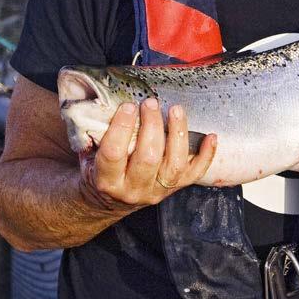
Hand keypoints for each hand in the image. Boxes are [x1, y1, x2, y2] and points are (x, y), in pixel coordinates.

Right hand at [78, 98, 216, 210]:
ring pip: (173, 165)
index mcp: (107, 180)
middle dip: (152, 126)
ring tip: (176, 109)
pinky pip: (195, 174)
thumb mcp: (87, 153)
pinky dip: (206, 155)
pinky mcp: (174, 189)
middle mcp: (134, 189)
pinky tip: (210, 136)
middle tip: (150, 103)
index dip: (121, 127)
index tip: (127, 105)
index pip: (114, 153)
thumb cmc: (98, 168)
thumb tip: (97, 99)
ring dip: (177, 134)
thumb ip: (92, 131)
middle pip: (148, 157)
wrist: (111, 199)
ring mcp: (157, 191)